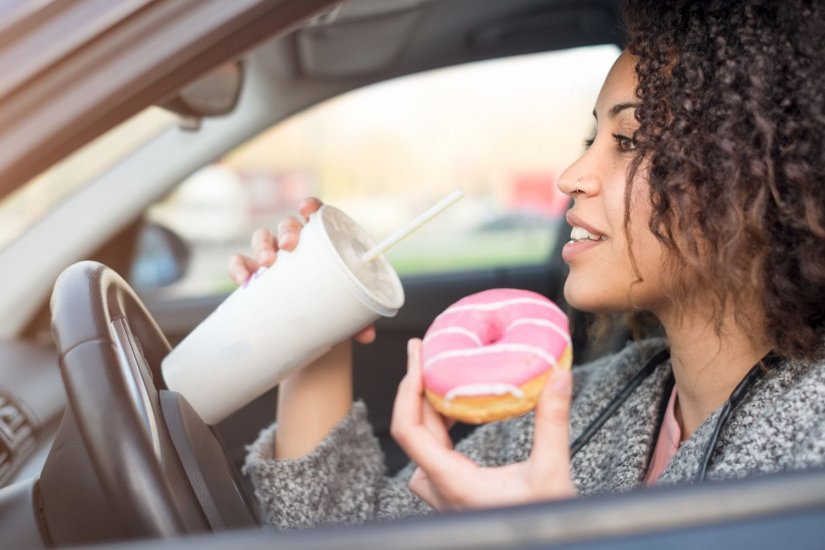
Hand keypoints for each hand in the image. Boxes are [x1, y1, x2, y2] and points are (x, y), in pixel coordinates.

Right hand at [227, 197, 374, 343]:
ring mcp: (273, 257)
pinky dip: (239, 267)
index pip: (315, 214)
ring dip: (262, 245)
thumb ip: (359, 318)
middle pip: (288, 224)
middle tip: (289, 246)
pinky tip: (243, 280)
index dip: (310, 206)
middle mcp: (295, 244)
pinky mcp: (254, 274)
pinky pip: (241, 263)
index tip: (307, 209)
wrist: (308, 327)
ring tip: (266, 263)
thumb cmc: (330, 305)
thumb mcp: (346, 309)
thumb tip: (367, 336)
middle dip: (286, 230)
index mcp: (320, 242)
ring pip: (262, 238)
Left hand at [391, 339, 576, 510]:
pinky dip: (439, 426)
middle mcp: (440, 487)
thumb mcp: (552, 474)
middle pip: (412, 430)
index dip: (405, 392)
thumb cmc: (543, 528)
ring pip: (420, 444)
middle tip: (422, 351)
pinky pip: (433, 453)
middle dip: (414, 386)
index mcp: (452, 481)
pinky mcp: (455, 493)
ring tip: (436, 374)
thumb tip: (559, 378)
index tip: (416, 361)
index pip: (408, 431)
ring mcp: (444, 493)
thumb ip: (553, 423)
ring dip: (424, 408)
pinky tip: (456, 412)